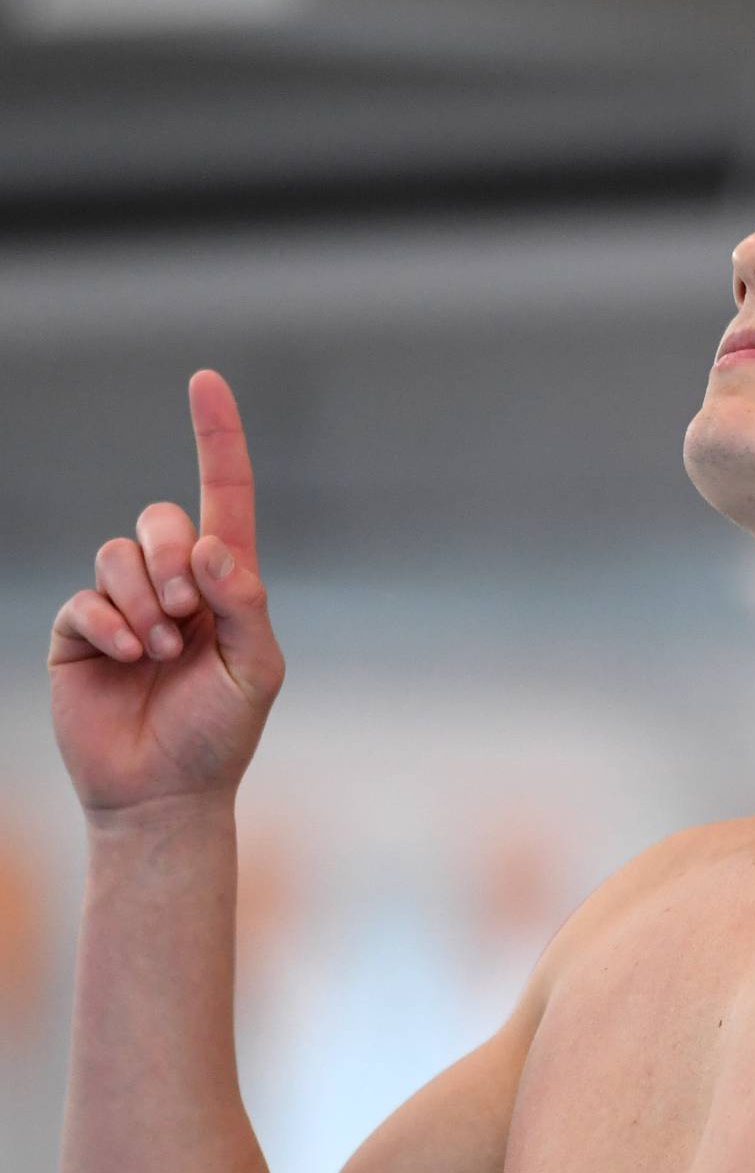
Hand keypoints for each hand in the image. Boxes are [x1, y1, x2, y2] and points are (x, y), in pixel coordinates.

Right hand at [49, 369, 286, 821]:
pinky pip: (85, 597)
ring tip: (157, 650)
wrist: (164, 793)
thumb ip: (245, 606)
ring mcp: (124, 605)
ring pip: (118, 552)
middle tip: (186, 618)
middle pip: (162, 519)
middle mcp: (175, 585)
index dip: (216, 439)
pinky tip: (125, 657)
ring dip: (142, 598)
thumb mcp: (256, 671)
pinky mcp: (80, 630)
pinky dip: (108, 623)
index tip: (206, 380)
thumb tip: (213, 548)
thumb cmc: (221, 734)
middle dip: (173, 560)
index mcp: (227, 586)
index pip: (223, 497)